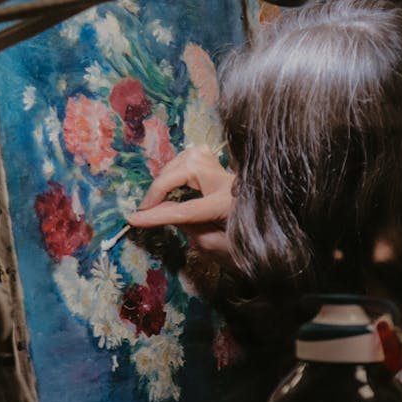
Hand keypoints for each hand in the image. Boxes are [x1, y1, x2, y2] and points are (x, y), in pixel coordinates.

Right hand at [127, 145, 232, 259]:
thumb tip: (163, 210)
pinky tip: (173, 179)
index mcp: (228, 206)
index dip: (157, 215)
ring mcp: (226, 172)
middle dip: (160, 187)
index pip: (186, 210)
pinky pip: (196, 155)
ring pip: (190, 157)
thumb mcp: (212, 245)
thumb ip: (187, 227)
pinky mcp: (222, 168)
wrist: (267, 234)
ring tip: (159, 194)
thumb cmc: (242, 244)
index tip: (134, 218)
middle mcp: (228, 183)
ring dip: (169, 174)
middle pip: (187, 170)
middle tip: (146, 207)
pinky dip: (179, 165)